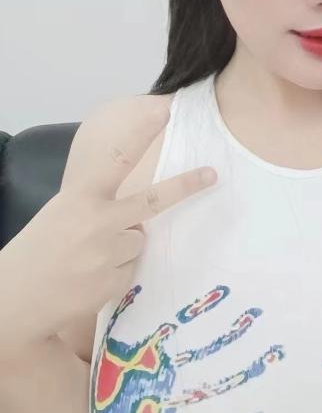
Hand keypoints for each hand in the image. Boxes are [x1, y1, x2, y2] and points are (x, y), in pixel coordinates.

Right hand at [0, 95, 216, 354]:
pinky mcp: (115, 282)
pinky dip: (116, 274)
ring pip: (138, 242)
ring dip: (122, 249)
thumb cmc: (38, 250)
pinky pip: (131, 270)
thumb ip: (97, 206)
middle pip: (153, 201)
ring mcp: (109, 254)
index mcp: (79, 198)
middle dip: (187, 186)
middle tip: (212, 174)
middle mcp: (98, 222)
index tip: (165, 111)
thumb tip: (138, 217)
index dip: (140, 133)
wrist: (13, 300)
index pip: (115, 159)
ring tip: (88, 260)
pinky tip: (89, 279)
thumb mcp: (62, 214)